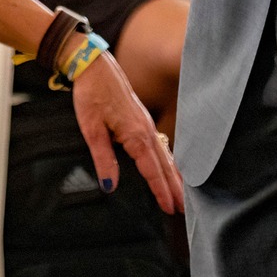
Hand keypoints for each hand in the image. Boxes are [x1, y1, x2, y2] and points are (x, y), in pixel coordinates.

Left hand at [68, 47, 185, 215]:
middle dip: (175, 188)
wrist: (94, 66)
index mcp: (136, 135)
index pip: (152, 170)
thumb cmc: (91, 95)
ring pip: (165, 155)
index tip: (170, 209)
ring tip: (183, 195)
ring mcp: (146, 124)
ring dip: (174, 176)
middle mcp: (146, 130)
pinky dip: (168, 160)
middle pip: (165, 165)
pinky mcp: (142, 119)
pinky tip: (169, 167)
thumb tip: (110, 186)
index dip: (161, 191)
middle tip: (185, 210)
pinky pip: (160, 145)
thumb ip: (103, 158)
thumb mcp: (91, 129)